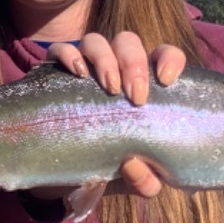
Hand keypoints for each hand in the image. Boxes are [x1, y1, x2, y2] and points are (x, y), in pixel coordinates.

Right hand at [44, 31, 187, 198]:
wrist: (62, 177)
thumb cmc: (109, 169)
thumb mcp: (133, 181)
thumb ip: (146, 181)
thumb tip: (134, 163)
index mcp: (143, 85)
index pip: (163, 54)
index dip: (169, 58)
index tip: (166, 80)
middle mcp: (115, 70)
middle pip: (128, 42)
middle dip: (134, 63)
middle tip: (135, 97)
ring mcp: (84, 68)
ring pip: (96, 40)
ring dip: (105, 58)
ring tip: (109, 88)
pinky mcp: (53, 73)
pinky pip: (59, 50)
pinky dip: (68, 54)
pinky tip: (76, 73)